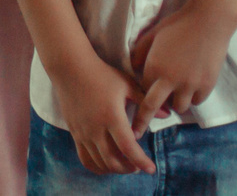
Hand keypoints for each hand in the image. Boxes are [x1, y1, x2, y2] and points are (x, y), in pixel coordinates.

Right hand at [48, 51, 154, 176]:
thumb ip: (145, 101)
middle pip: (113, 161)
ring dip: (114, 169)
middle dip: (129, 168)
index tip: (151, 168)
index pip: (128, 147)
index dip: (141, 161)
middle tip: (138, 166)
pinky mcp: (74, 133)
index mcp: (112, 116)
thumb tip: (166, 114)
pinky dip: (97, 167)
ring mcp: (83, 132)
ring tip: (124, 165)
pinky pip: (85, 158)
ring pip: (99, 162)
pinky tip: (106, 164)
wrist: (70, 67)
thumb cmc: (101, 74)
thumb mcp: (126, 84)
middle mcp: (96, 128)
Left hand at [128, 3, 234, 131]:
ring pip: (179, 107)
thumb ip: (140, 52)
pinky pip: (196, 101)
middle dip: (143, 121)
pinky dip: (192, 98)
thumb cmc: (177, 25)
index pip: (142, 90)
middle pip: (155, 107)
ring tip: (173, 96)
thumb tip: (133, 67)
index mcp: (154, 67)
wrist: (208, 22)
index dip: (140, 96)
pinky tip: (190, 89)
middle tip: (136, 132)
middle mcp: (171, 80)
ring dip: (174, 103)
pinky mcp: (207, 86)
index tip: (132, 109)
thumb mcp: (152, 35)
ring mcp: (190, 85)